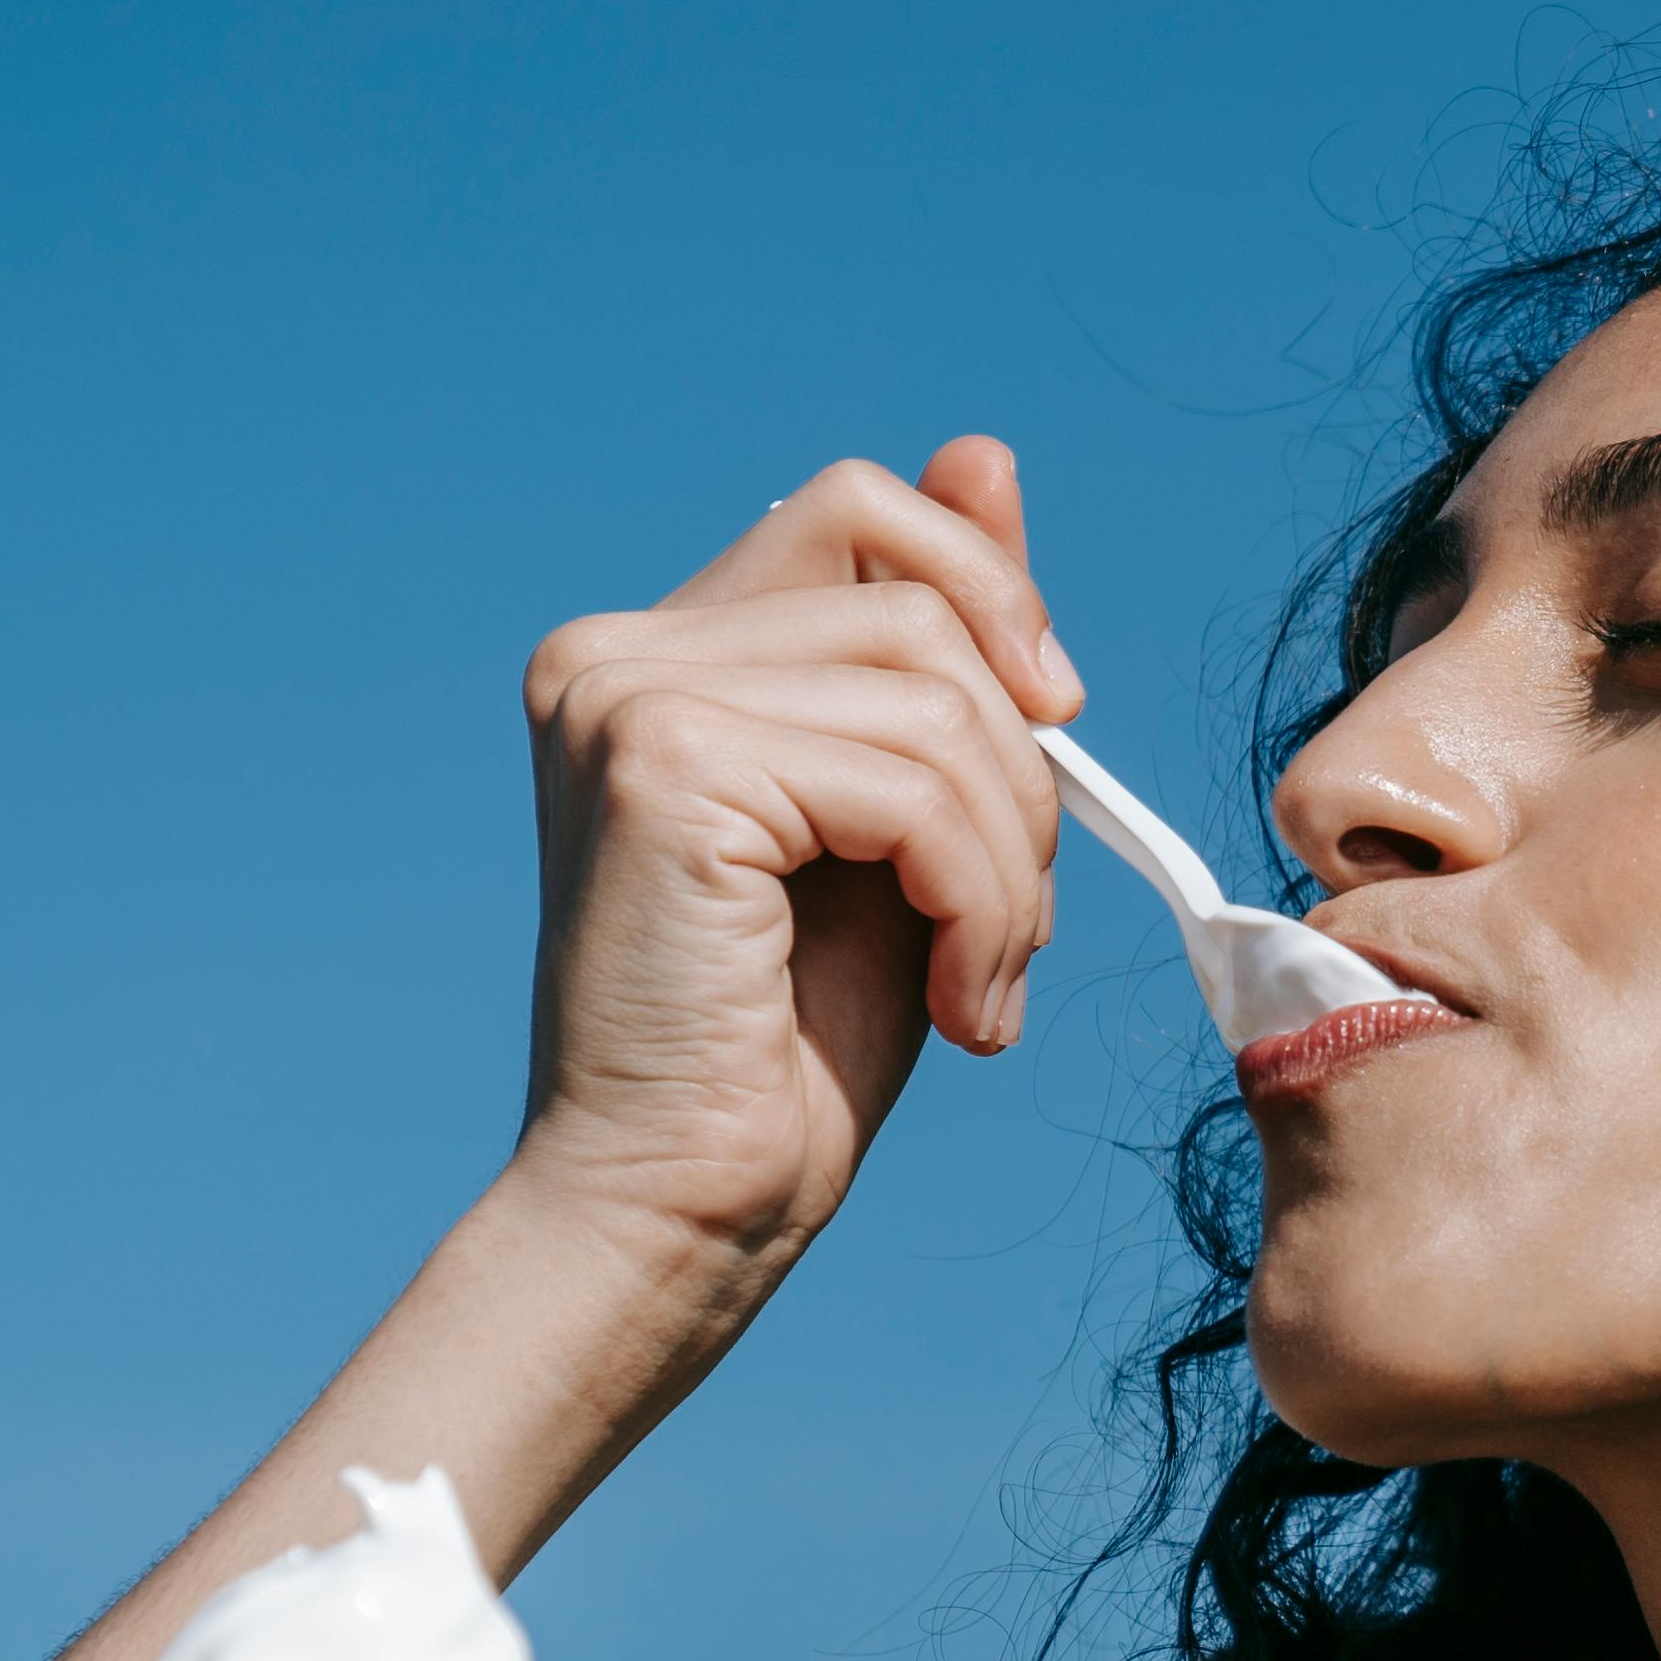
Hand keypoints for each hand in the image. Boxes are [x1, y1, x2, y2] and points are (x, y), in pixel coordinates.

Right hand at [507, 439, 1083, 1265]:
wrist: (686, 1209)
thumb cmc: (791, 1043)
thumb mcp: (903, 818)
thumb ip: (934, 647)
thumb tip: (988, 452)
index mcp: (654, 652)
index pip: (861, 513)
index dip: (987, 593)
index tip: (1048, 719)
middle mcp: (612, 652)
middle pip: (922, 605)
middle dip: (1018, 766)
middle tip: (1008, 915)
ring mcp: (624, 698)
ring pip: (939, 703)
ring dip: (1009, 865)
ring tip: (981, 982)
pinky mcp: (664, 765)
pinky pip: (914, 786)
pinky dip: (981, 904)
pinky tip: (961, 1008)